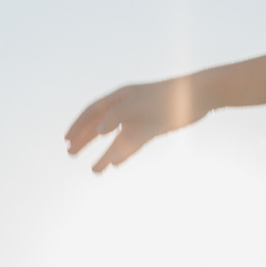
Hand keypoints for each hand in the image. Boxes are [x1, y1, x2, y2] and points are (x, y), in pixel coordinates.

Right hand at [64, 78, 201, 172]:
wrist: (199, 95)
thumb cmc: (168, 97)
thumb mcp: (139, 107)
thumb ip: (117, 117)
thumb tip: (99, 131)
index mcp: (121, 96)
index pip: (93, 111)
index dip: (78, 125)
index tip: (66, 140)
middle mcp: (128, 107)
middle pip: (100, 124)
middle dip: (85, 139)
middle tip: (71, 154)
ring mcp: (140, 118)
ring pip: (116, 138)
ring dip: (105, 153)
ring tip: (95, 170)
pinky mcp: (154, 128)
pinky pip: (133, 143)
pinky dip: (123, 153)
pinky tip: (116, 164)